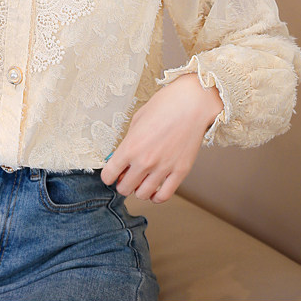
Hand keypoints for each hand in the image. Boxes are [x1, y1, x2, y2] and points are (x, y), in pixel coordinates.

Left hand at [100, 73, 223, 203]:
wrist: (191, 104)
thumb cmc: (164, 106)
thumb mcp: (137, 121)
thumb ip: (127, 142)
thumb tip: (121, 159)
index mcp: (130, 147)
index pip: (108, 175)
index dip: (108, 176)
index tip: (112, 173)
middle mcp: (144, 162)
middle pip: (124, 188)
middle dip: (122, 184)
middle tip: (127, 177)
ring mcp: (163, 169)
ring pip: (142, 195)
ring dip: (138, 190)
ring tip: (141, 182)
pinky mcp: (180, 172)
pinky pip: (163, 196)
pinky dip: (156, 197)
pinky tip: (154, 190)